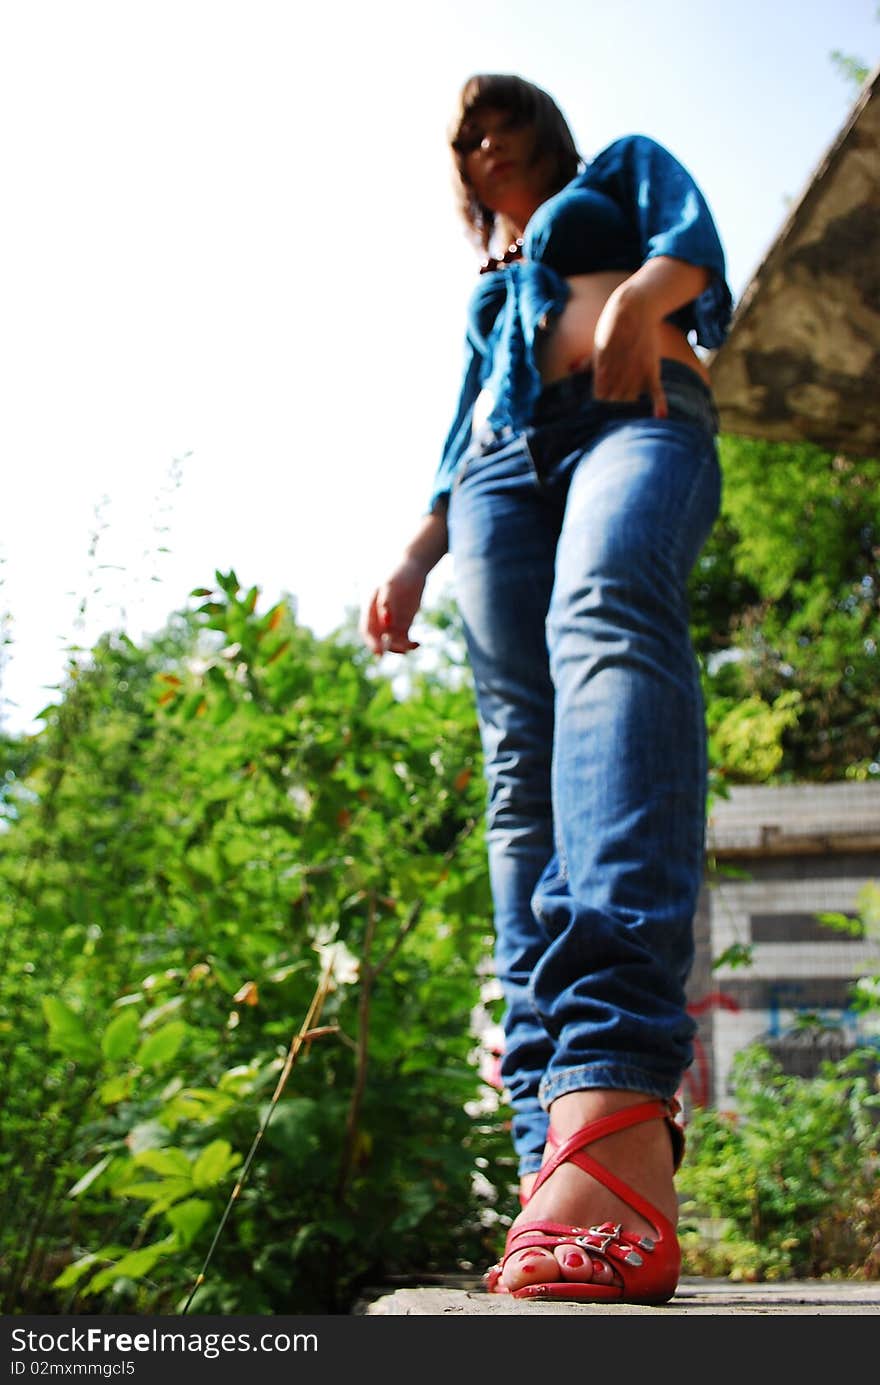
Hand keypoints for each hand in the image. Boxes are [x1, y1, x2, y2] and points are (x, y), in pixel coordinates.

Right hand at [360, 557, 427, 655]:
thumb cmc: (400, 572)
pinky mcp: (404, 622)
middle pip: (379, 638)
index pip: (367, 630)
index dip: (372, 643)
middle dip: (388, 647)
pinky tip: (418, 643)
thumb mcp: (392, 584)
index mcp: (371, 607)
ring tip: (412, 645)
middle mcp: (379, 617)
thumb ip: (386, 601)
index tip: (380, 652)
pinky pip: (404, 638)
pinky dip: (410, 643)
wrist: (413, 566)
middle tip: (402, 650)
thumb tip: (386, 622)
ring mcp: (392, 621)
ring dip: (401, 646)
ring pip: (393, 640)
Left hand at [592, 282, 667, 418]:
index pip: (598, 398)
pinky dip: (659, 403)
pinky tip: (661, 416)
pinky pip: (656, 390)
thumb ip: (586, 363)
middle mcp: (617, 373)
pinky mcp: (651, 368)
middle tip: (614, 422)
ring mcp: (635, 372)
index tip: (599, 417)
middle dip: (613, 413)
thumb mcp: (598, 345)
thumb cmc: (614, 327)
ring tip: (628, 421)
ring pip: (631, 400)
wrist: (635, 307)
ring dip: (629, 411)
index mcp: (601, 370)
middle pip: (614, 404)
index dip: (598, 410)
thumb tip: (570, 370)